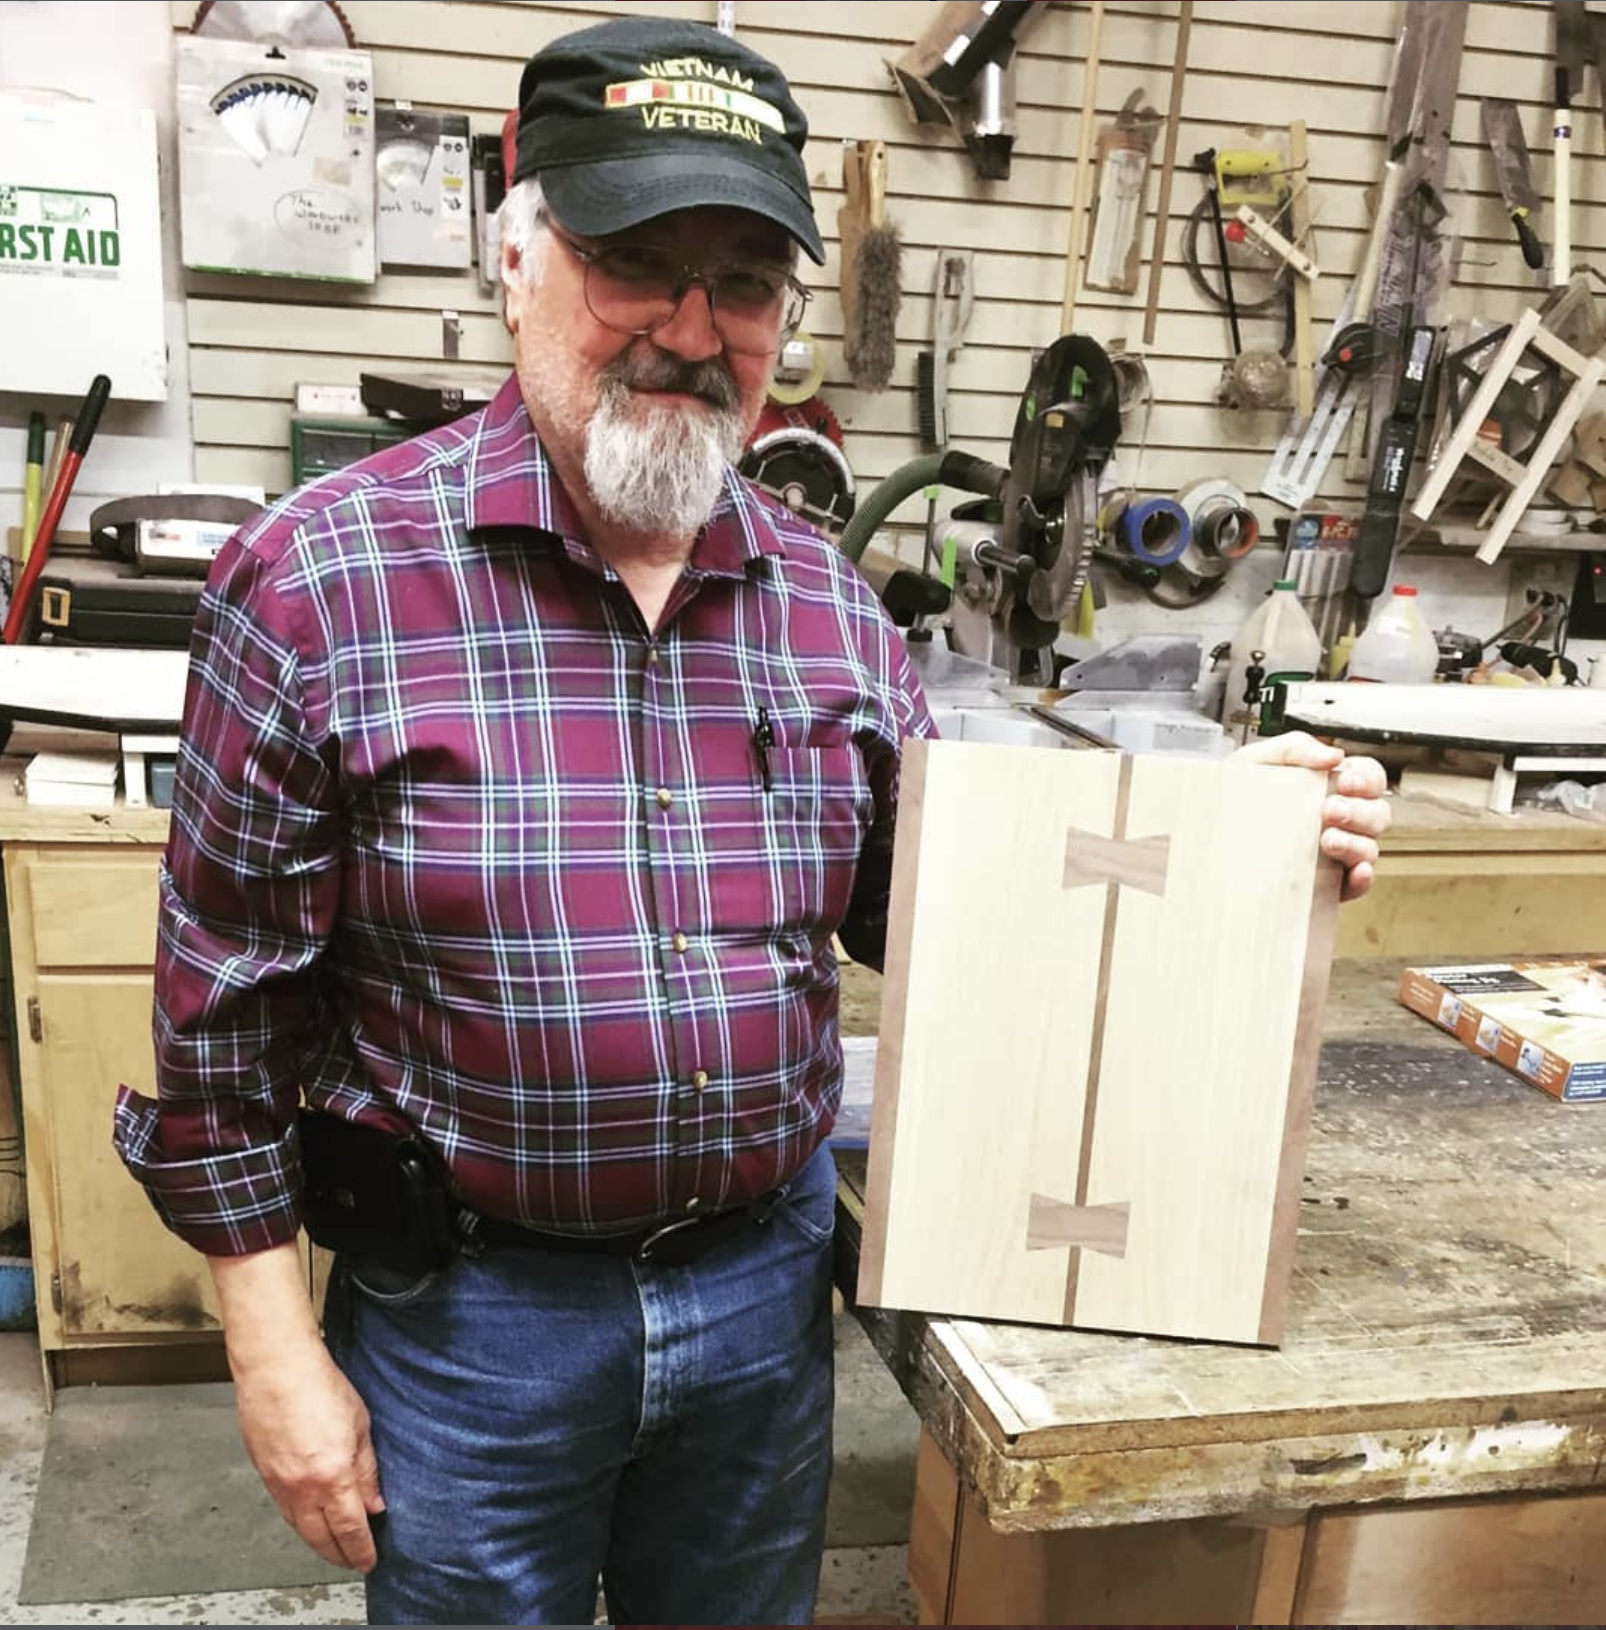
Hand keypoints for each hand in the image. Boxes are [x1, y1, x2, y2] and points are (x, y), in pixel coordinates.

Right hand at [231, 1334, 385, 1571]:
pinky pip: (283, 1509)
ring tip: (333, 1546)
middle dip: (338, 1555)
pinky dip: (299, 1521)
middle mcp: (303, 1488)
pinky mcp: (264, 1474)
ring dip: (318, 1542)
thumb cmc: (319, 1386)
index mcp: (333, 1476)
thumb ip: (367, 1470)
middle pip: (321, 1539)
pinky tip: (309, 1518)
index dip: (361, 1550)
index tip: (369, 1560)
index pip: (350, 1529)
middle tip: (353, 1561)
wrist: (276, 1369)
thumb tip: (374, 1503)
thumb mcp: (360, 1425)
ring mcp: (279, 1484)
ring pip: (299, 1528)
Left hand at [1234, 731, 1389, 902]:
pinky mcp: (1325, 883)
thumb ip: (1294, 748)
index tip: (1346, 782)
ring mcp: (1334, 852)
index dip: (1366, 779)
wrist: (1202, 840)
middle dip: (1360, 811)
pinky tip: (1354, 871)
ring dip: (1356, 843)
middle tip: (1329, 810)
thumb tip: (1333, 755)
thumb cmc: (1231, 797)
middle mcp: (1337, 819)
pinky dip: (1362, 878)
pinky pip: (1356, 884)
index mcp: (1326, 786)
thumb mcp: (1255, 761)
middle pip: (1377, 813)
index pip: (1369, 778)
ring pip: (1370, 848)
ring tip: (1326, 839)